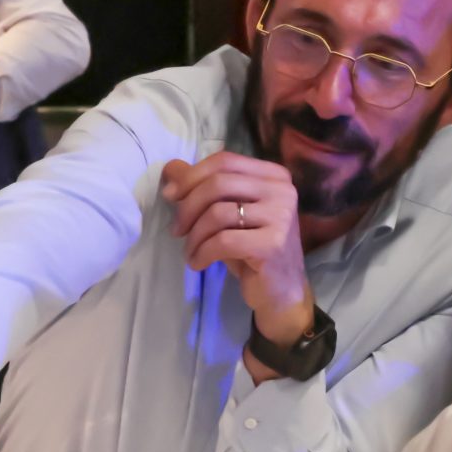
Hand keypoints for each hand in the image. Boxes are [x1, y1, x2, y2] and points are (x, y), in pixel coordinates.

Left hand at [158, 153, 311, 353]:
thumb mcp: (227, 214)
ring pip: (218, 213)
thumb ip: (203, 188)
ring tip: (190, 251)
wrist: (280, 291)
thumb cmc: (251, 249)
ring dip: (194, 235)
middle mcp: (282, 191)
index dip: (191, 175)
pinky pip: (223, 241)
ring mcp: (281, 217)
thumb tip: (170, 168)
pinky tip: (198, 263)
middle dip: (188, 206)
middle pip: (219, 184)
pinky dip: (202, 252)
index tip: (169, 195)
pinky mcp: (273, 244)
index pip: (224, 161)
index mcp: (274, 176)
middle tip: (176, 229)